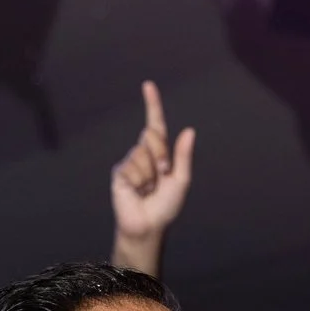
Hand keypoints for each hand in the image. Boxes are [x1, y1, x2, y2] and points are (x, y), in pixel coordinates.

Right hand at [110, 80, 195, 269]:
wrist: (148, 225)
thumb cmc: (166, 206)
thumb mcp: (180, 180)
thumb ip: (183, 156)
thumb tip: (190, 130)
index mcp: (160, 153)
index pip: (155, 124)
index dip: (152, 105)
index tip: (148, 85)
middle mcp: (143, 153)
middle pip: (152, 136)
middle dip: (162, 155)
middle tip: (162, 176)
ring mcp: (130, 162)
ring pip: (142, 153)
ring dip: (150, 173)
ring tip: (148, 189)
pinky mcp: (120, 172)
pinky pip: (132, 166)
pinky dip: (139, 180)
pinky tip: (137, 192)